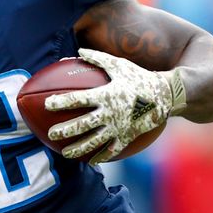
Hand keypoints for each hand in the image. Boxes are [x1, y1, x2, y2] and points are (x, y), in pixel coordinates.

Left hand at [45, 48, 185, 164]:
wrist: (165, 95)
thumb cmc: (138, 77)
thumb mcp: (118, 64)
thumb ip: (97, 58)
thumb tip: (78, 51)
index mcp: (106, 94)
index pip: (78, 99)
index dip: (61, 102)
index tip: (47, 104)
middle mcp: (110, 113)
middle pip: (82, 124)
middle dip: (65, 131)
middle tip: (50, 134)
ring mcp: (119, 127)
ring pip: (94, 141)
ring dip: (77, 148)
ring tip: (64, 153)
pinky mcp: (127, 136)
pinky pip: (112, 150)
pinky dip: (100, 157)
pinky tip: (90, 162)